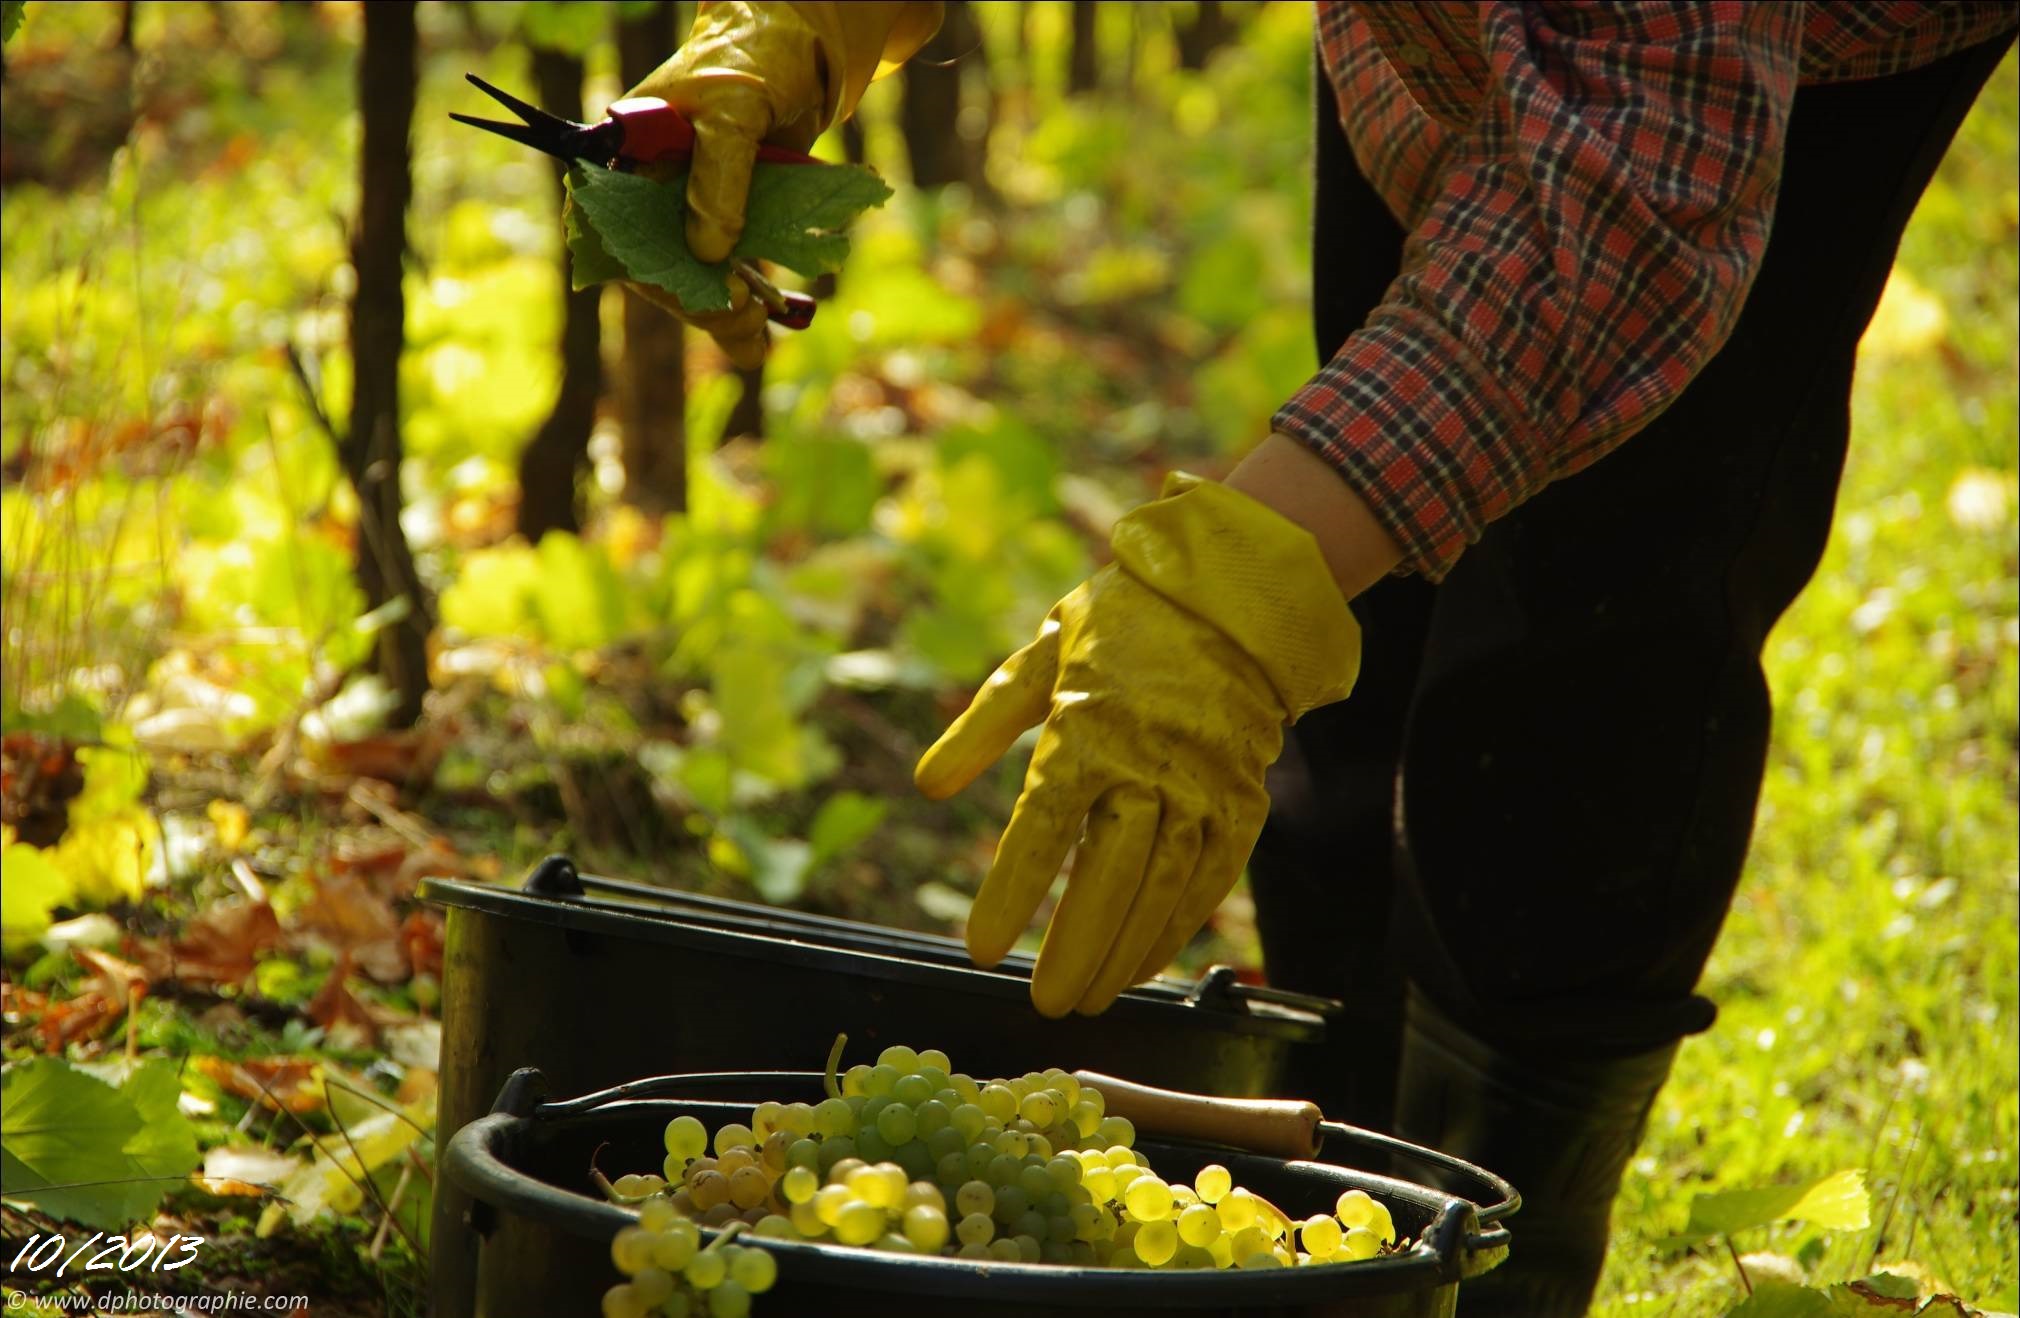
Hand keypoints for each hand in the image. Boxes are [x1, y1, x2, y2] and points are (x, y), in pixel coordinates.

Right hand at [624, 2, 942, 363]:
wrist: (797, 45)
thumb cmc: (753, 62)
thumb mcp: (735, 112)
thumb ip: (721, 176)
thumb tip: (710, 253)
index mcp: (623, 158)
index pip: (619, 234)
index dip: (658, 275)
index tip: (711, 295)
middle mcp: (647, 188)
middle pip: (658, 266)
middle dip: (702, 303)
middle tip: (749, 324)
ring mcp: (685, 206)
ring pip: (694, 276)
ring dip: (726, 312)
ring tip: (759, 338)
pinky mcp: (724, 217)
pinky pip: (728, 268)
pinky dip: (746, 299)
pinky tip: (765, 332)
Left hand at [915, 474, 1362, 1017]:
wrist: (1232, 602)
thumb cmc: (1119, 629)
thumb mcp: (1039, 659)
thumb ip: (981, 726)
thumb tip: (926, 785)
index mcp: (1089, 728)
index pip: (1044, 825)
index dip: (1013, 892)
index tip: (980, 950)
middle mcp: (1150, 764)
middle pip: (1112, 871)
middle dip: (1077, 945)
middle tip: (1045, 1004)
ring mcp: (1204, 787)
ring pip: (1164, 887)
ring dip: (1125, 952)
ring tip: (1088, 1000)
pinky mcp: (1242, 803)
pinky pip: (1210, 879)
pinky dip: (1176, 928)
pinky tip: (1142, 966)